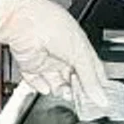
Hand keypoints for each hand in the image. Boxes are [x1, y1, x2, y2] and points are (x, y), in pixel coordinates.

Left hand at [0, 0, 123, 122]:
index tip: (101, 97)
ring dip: (61, 90)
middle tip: (83, 101)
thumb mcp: (79, 53)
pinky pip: (35, 80)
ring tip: (65, 94)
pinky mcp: (30, 65)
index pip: (92, 67)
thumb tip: (100, 97)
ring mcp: (46, 58)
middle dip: (78, 90)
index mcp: (78, 44)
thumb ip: (90, 78)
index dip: (97, 83)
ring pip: (56, 81)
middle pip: (74, 77)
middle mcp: (62, 52)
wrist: (22, 22)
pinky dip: (39, 87)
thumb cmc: (51, 24)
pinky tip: (45, 89)